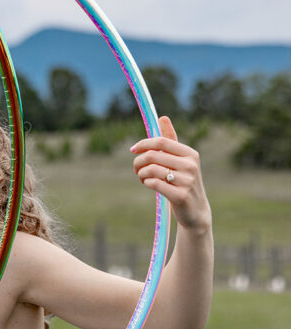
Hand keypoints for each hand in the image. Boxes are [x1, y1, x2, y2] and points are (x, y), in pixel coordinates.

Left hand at [130, 115, 210, 232]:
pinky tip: (148, 184)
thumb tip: (162, 117)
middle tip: (136, 169)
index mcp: (190, 154)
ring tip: (142, 177)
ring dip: (141, 174)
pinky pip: (153, 183)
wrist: (195, 211)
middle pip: (153, 156)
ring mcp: (187, 181)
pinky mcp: (180, 195)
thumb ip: (170, 140)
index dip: (143, 144)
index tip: (133, 149)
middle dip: (138, 161)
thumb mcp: (180, 160)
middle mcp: (191, 165)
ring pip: (151, 170)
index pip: (161, 141)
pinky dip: (146, 183)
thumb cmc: (183, 181)